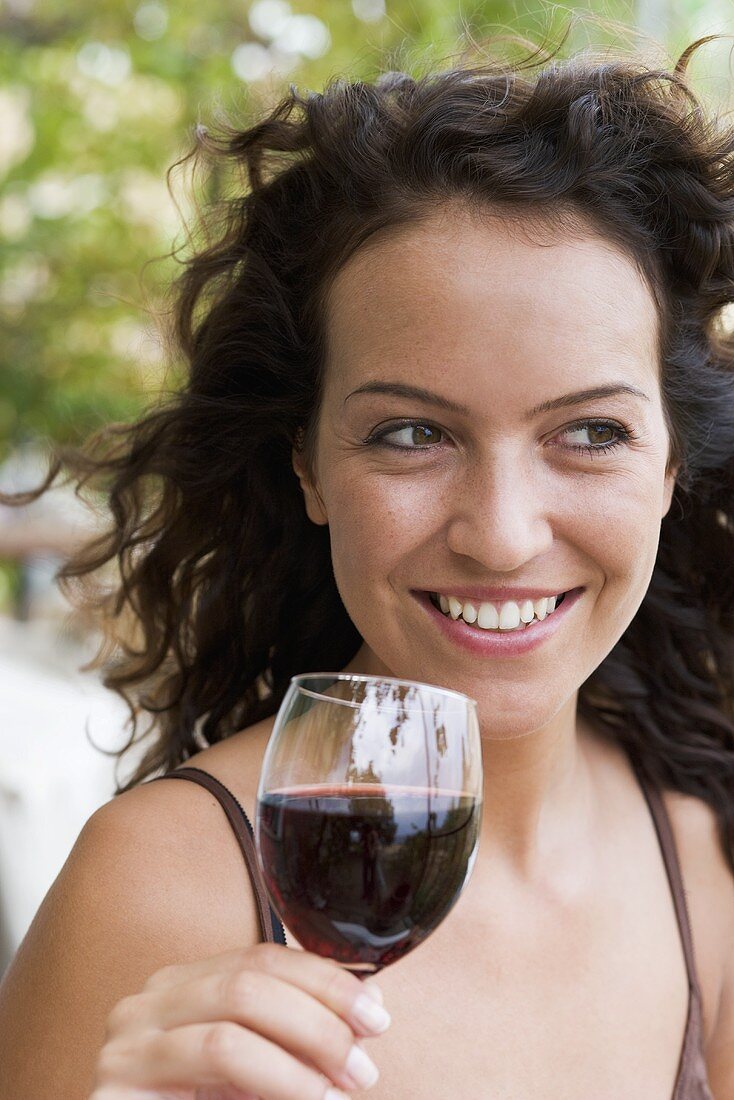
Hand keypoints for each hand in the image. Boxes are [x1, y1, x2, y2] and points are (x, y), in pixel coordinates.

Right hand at [90, 943, 390, 1099]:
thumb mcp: (257, 1073)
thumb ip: (297, 1037)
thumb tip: (368, 1004)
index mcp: (181, 987)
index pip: (262, 957)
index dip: (325, 980)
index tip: (376, 1015)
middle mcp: (148, 1004)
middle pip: (250, 980)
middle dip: (321, 1019)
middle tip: (363, 1064)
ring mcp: (125, 1044)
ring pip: (232, 1021)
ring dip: (302, 1056)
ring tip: (341, 1089)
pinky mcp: (116, 1087)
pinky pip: (214, 1059)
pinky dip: (275, 1079)